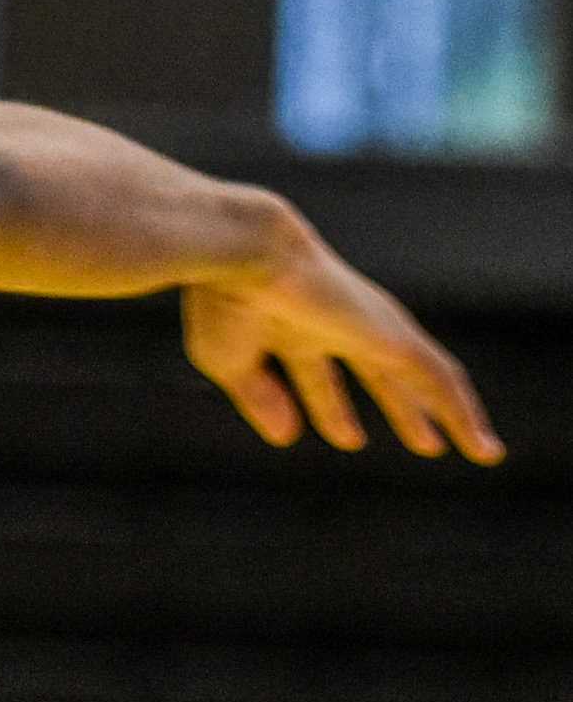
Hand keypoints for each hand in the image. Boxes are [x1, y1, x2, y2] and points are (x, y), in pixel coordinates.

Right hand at [185, 212, 500, 460]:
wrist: (245, 253)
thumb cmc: (222, 303)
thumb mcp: (232, 363)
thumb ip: (260, 399)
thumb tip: (287, 436)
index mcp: (289, 328)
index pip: (318, 374)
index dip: (330, 409)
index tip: (347, 439)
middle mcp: (332, 324)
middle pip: (379, 373)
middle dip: (398, 408)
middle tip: (423, 441)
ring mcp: (365, 326)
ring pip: (416, 375)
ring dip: (441, 412)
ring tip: (477, 448)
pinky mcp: (391, 334)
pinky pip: (438, 378)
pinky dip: (461, 410)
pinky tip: (478, 442)